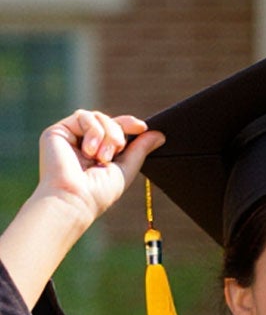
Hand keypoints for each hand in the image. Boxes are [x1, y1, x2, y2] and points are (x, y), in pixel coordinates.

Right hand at [34, 111, 158, 229]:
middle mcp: (83, 143)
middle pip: (108, 120)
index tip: (142, 127)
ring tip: (102, 157)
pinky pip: (83, 116)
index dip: (129, 124)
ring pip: (97, 116)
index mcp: (98, 151)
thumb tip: (159, 134)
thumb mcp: (126, 169)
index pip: (115, 129)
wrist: (75, 198)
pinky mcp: (57, 131)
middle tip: (116, 152)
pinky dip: (93, 131)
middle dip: (118, 133)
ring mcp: (70, 136)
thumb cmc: (99, 192)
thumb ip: (140, 150)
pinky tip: (89, 151)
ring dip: (107, 134)